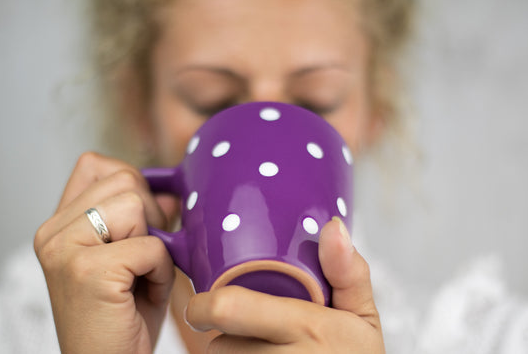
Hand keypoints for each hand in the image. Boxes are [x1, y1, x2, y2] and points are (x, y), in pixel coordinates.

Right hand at [34, 152, 177, 353]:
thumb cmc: (122, 317)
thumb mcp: (132, 257)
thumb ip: (144, 217)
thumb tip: (170, 190)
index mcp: (60, 225)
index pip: (96, 164)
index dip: (132, 185)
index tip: (140, 223)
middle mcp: (53, 232)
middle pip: (125, 179)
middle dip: (151, 217)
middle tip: (143, 259)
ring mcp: (65, 249)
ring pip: (136, 204)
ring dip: (156, 245)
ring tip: (140, 278)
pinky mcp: (87, 270)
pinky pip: (151, 245)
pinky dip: (161, 271)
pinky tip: (143, 294)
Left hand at [184, 217, 383, 352]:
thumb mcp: (362, 318)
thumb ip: (347, 272)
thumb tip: (332, 226)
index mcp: (306, 328)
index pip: (227, 308)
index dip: (204, 304)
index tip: (205, 302)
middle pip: (219, 341)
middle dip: (228, 333)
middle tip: (253, 331)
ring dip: (234, 353)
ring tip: (268, 351)